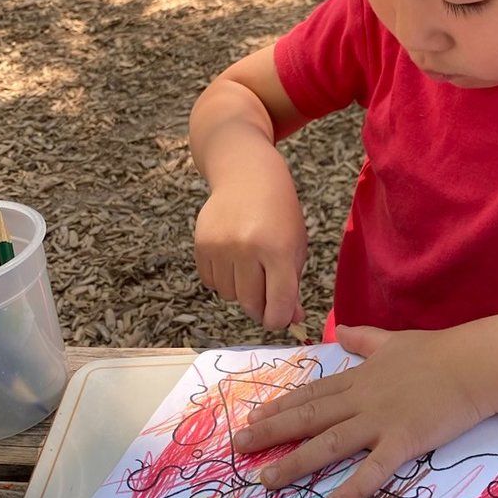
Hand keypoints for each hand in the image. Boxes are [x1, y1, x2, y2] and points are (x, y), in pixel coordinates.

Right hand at [194, 156, 307, 329]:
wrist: (247, 176)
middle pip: (251, 304)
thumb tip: (291, 321)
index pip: (278, 303)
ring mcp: (221, 246)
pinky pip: (211, 283)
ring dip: (241, 290)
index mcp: (278, 249)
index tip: (279, 319)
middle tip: (267, 295)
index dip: (279, 319)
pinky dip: (223, 280)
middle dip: (261, 307)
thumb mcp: (295, 245)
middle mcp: (247, 248)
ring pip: (229, 296)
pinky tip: (233, 260)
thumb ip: (292, 285)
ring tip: (250, 266)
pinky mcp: (202, 245)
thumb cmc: (279, 214)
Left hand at [235, 324, 492, 497]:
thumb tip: (343, 330)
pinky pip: (373, 470)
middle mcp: (362, 399)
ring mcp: (380, 421)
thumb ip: (365, 339)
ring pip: (328, 443)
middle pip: (309, 417)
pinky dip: (351, 489)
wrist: (474, 363)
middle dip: (271, 433)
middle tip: (239, 447)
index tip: (253, 417)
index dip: (281, 406)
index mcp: (360, 377)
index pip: (312, 394)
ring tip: (267, 480)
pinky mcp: (403, 441)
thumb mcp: (394, 340)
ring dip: (295, 462)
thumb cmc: (440, 351)